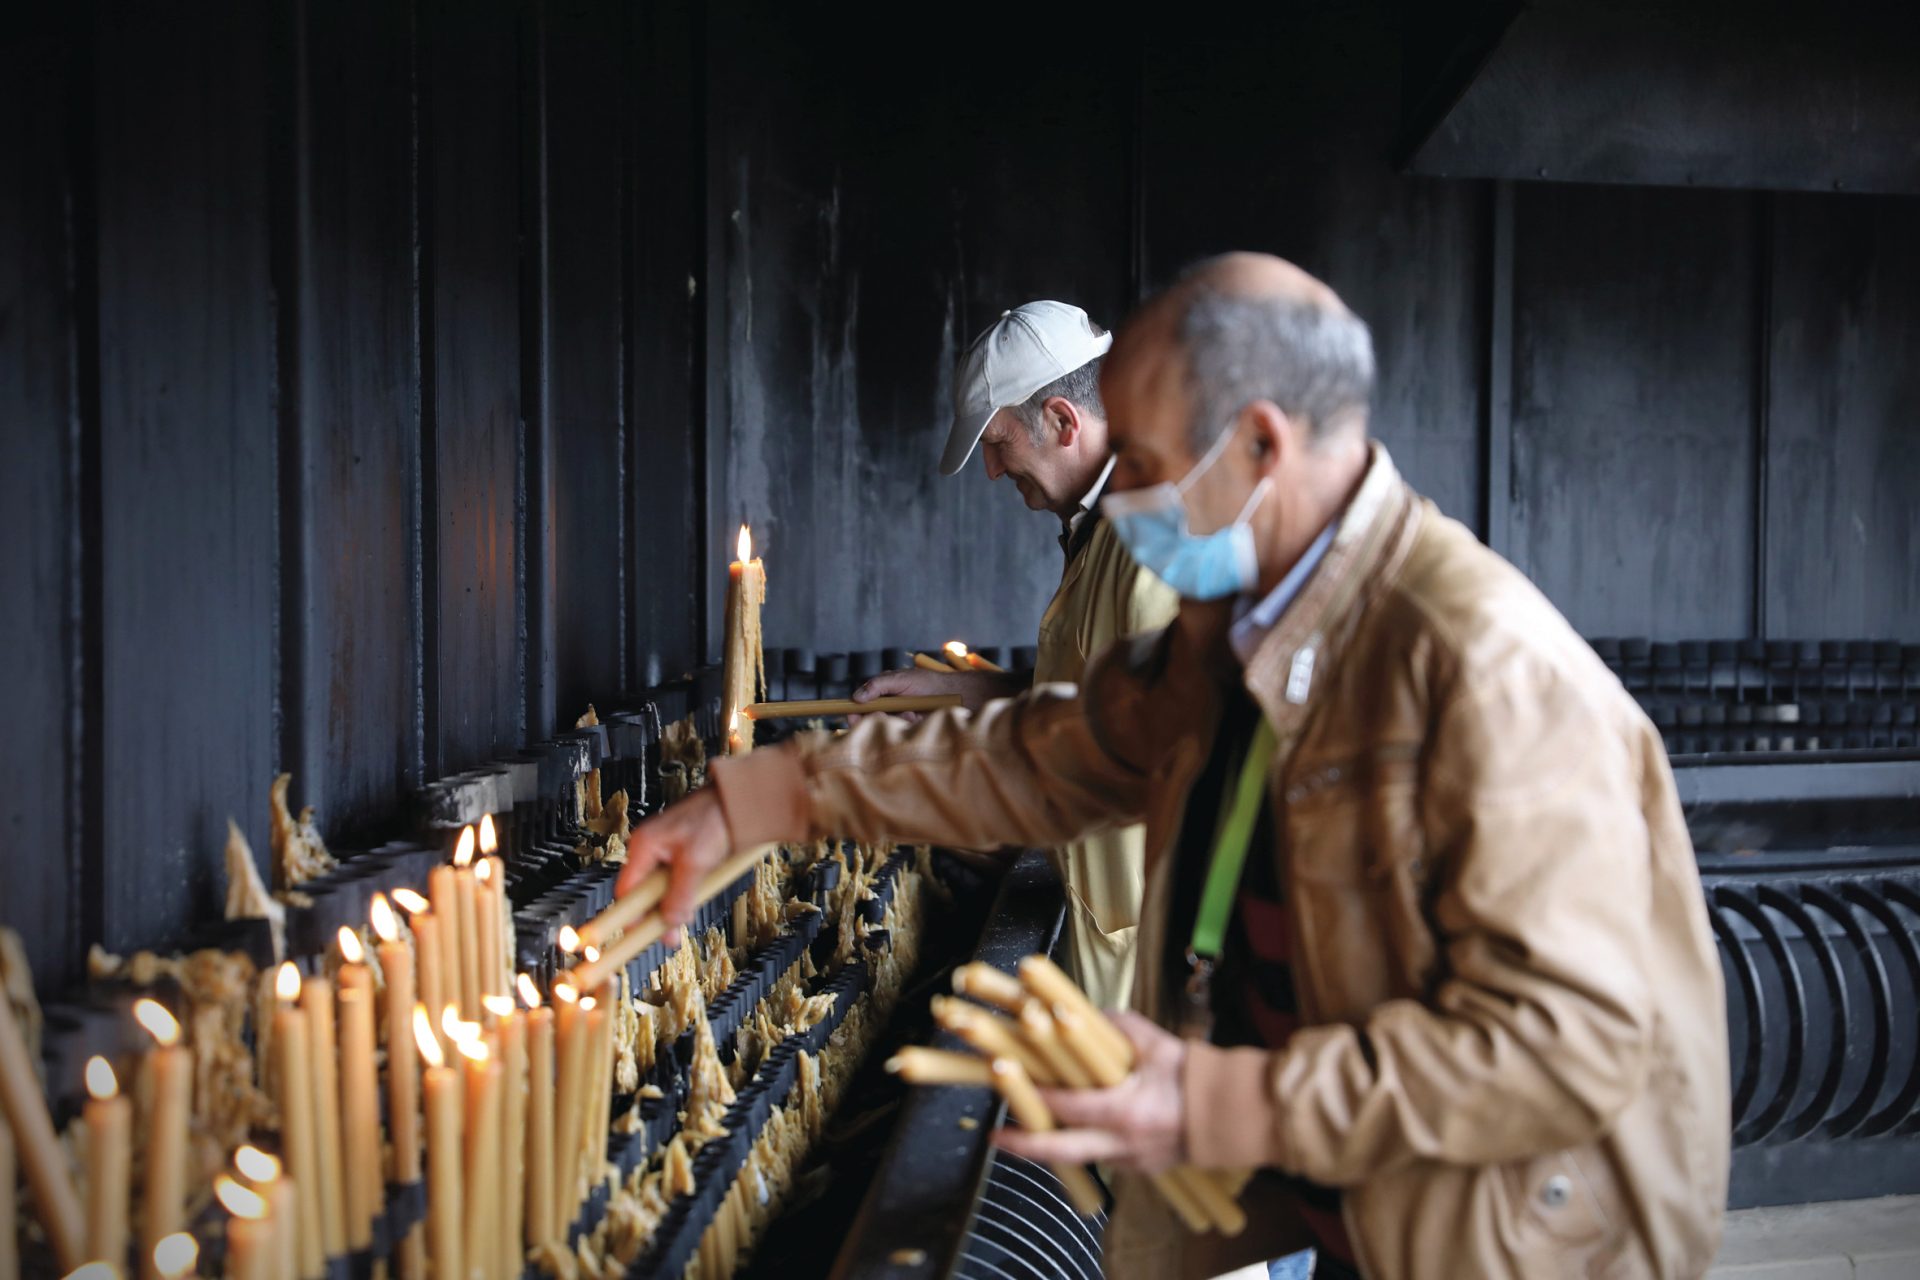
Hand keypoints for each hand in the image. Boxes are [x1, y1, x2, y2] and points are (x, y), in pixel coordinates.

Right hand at [616, 790, 732, 944]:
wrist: (741, 800)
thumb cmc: (716, 817)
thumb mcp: (696, 861)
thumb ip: (680, 893)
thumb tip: (669, 921)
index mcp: (644, 846)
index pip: (626, 889)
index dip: (630, 916)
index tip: (637, 936)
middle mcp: (652, 850)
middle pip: (643, 893)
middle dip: (656, 916)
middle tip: (668, 937)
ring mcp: (668, 853)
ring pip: (662, 891)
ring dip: (673, 908)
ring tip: (684, 923)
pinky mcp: (685, 857)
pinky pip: (678, 883)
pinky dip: (685, 897)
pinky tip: (694, 905)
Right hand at [848, 666, 1025, 722]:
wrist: (959, 696)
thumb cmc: (931, 684)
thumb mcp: (902, 679)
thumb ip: (878, 685)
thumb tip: (855, 698)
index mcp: (885, 695)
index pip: (862, 706)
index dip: (855, 713)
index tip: (853, 717)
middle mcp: (891, 710)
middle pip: (871, 722)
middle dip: (876, 720)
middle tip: (883, 718)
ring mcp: (902, 723)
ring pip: (886, 730)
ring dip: (896, 723)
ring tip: (911, 714)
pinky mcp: (913, 735)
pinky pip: (900, 738)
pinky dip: (906, 729)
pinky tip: (917, 720)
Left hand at [991, 1012, 1188, 1172]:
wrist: (1231, 1114)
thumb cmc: (1192, 1076)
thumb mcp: (1154, 1043)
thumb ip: (1116, 1026)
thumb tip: (1077, 1011)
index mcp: (1126, 1112)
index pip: (1068, 1106)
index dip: (1035, 1094)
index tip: (1007, 1078)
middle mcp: (1123, 1144)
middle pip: (1061, 1151)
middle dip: (1024, 1145)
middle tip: (994, 1137)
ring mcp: (1130, 1162)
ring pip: (1078, 1158)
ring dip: (1050, 1145)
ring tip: (1021, 1132)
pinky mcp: (1138, 1170)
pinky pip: (1101, 1157)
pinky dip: (1083, 1144)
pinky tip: (1070, 1130)